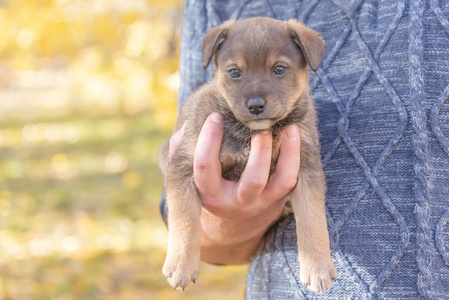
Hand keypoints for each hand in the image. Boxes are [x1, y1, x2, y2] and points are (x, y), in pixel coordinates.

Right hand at [169, 112, 300, 263]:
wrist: (233, 220)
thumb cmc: (209, 185)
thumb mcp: (190, 176)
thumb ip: (181, 154)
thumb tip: (184, 130)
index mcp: (209, 194)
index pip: (205, 168)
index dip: (208, 141)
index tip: (214, 116)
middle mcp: (236, 202)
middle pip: (253, 180)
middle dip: (259, 152)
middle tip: (258, 124)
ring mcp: (260, 202)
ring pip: (280, 181)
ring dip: (286, 152)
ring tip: (288, 126)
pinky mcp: (277, 199)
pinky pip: (291, 179)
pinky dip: (295, 156)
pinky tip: (294, 132)